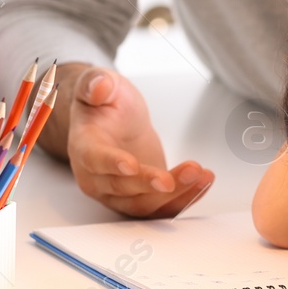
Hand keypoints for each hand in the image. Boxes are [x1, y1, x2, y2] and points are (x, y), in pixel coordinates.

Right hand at [64, 66, 214, 217]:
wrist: (113, 121)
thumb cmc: (104, 104)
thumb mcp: (101, 82)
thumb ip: (97, 83)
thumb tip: (99, 86)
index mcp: (84, 146)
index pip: (94, 159)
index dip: (111, 164)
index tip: (132, 165)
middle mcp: (96, 177)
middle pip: (123, 188)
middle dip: (152, 183)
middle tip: (181, 174)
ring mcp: (118, 192)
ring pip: (145, 204)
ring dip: (175, 194)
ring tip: (200, 175)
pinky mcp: (141, 197)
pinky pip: (161, 206)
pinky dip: (184, 198)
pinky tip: (203, 182)